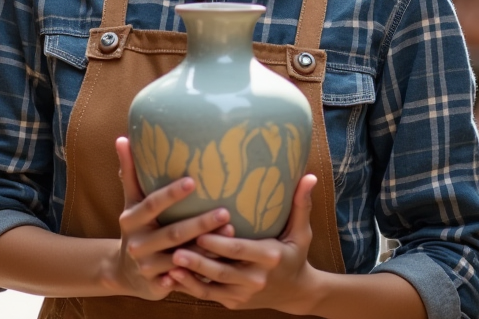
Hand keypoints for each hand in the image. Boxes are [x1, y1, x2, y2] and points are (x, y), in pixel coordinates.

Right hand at [109, 137, 232, 300]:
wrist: (124, 272)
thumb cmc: (136, 227)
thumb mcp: (131, 201)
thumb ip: (129, 171)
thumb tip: (122, 138)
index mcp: (131, 220)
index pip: (152, 204)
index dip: (171, 194)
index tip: (193, 181)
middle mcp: (138, 244)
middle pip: (173, 233)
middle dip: (200, 223)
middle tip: (226, 211)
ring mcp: (148, 267)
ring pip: (183, 258)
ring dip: (207, 247)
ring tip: (231, 232)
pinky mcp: (159, 286)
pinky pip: (186, 278)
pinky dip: (203, 272)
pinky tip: (223, 264)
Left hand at [167, 173, 319, 311]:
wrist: (296, 293)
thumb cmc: (295, 254)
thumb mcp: (301, 232)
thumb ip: (301, 204)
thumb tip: (309, 175)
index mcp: (269, 258)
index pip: (240, 251)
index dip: (220, 244)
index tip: (201, 234)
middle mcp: (255, 279)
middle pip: (222, 271)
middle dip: (198, 262)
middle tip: (176, 250)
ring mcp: (243, 294)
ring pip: (211, 287)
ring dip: (189, 277)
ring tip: (169, 264)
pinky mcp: (233, 303)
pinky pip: (208, 297)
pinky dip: (189, 288)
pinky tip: (171, 278)